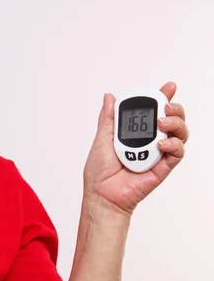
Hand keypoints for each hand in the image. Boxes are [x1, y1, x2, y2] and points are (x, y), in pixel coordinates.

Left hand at [83, 81, 188, 215]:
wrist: (101, 193)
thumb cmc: (100, 170)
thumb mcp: (102, 137)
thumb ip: (109, 118)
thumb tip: (110, 97)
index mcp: (135, 132)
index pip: (154, 111)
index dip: (163, 98)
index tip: (168, 87)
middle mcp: (149, 141)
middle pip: (173, 120)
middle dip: (175, 108)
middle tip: (166, 106)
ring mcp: (158, 154)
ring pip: (180, 134)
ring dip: (176, 124)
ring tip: (163, 122)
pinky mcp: (163, 167)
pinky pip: (177, 153)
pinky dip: (174, 145)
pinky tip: (163, 143)